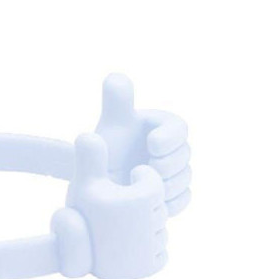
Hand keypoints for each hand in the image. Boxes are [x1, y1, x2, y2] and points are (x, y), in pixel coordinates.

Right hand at [53, 133, 167, 278]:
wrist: (73, 254)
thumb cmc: (82, 213)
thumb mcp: (86, 182)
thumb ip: (90, 155)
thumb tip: (88, 133)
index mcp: (141, 197)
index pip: (154, 181)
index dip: (140, 179)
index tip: (125, 179)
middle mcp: (152, 222)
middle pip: (159, 206)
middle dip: (143, 205)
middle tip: (122, 207)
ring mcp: (152, 246)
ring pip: (160, 230)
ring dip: (145, 227)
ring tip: (124, 225)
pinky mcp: (151, 267)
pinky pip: (159, 253)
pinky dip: (146, 249)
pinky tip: (128, 244)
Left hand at [96, 74, 190, 215]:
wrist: (93, 191)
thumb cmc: (99, 155)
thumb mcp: (108, 129)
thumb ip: (116, 104)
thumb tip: (115, 75)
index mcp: (156, 126)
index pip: (178, 127)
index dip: (171, 137)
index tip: (153, 145)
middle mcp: (168, 147)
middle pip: (184, 155)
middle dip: (167, 165)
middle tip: (146, 172)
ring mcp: (173, 170)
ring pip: (184, 178)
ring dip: (166, 185)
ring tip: (140, 187)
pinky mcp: (173, 192)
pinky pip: (183, 198)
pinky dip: (169, 203)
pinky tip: (149, 203)